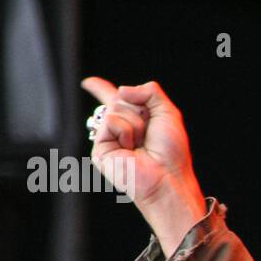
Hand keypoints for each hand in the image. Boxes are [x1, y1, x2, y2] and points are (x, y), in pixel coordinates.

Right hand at [80, 76, 205, 254]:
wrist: (167, 177)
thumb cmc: (171, 152)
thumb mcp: (168, 113)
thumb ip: (150, 91)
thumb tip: (121, 90)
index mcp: (136, 121)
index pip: (116, 100)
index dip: (102, 89)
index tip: (89, 83)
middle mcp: (120, 129)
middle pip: (119, 98)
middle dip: (139, 111)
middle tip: (148, 135)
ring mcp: (109, 139)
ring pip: (115, 108)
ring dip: (135, 124)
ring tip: (141, 145)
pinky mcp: (100, 149)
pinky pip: (110, 122)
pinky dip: (125, 132)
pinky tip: (130, 149)